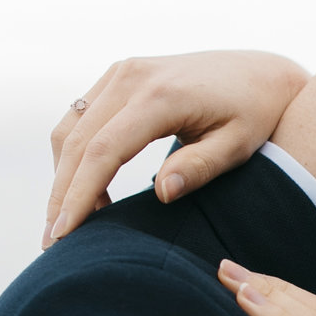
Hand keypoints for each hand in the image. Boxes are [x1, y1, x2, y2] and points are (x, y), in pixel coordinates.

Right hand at [44, 51, 309, 248]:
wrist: (260, 73)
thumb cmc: (255, 115)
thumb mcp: (238, 146)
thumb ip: (200, 168)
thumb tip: (161, 194)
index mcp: (161, 95)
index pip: (104, 151)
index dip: (80, 195)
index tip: (65, 235)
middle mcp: (132, 77)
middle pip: (77, 142)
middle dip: (61, 195)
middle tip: (54, 243)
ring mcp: (122, 72)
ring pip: (70, 129)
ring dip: (63, 176)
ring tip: (69, 224)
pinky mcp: (119, 76)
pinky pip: (80, 118)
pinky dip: (74, 155)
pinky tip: (87, 191)